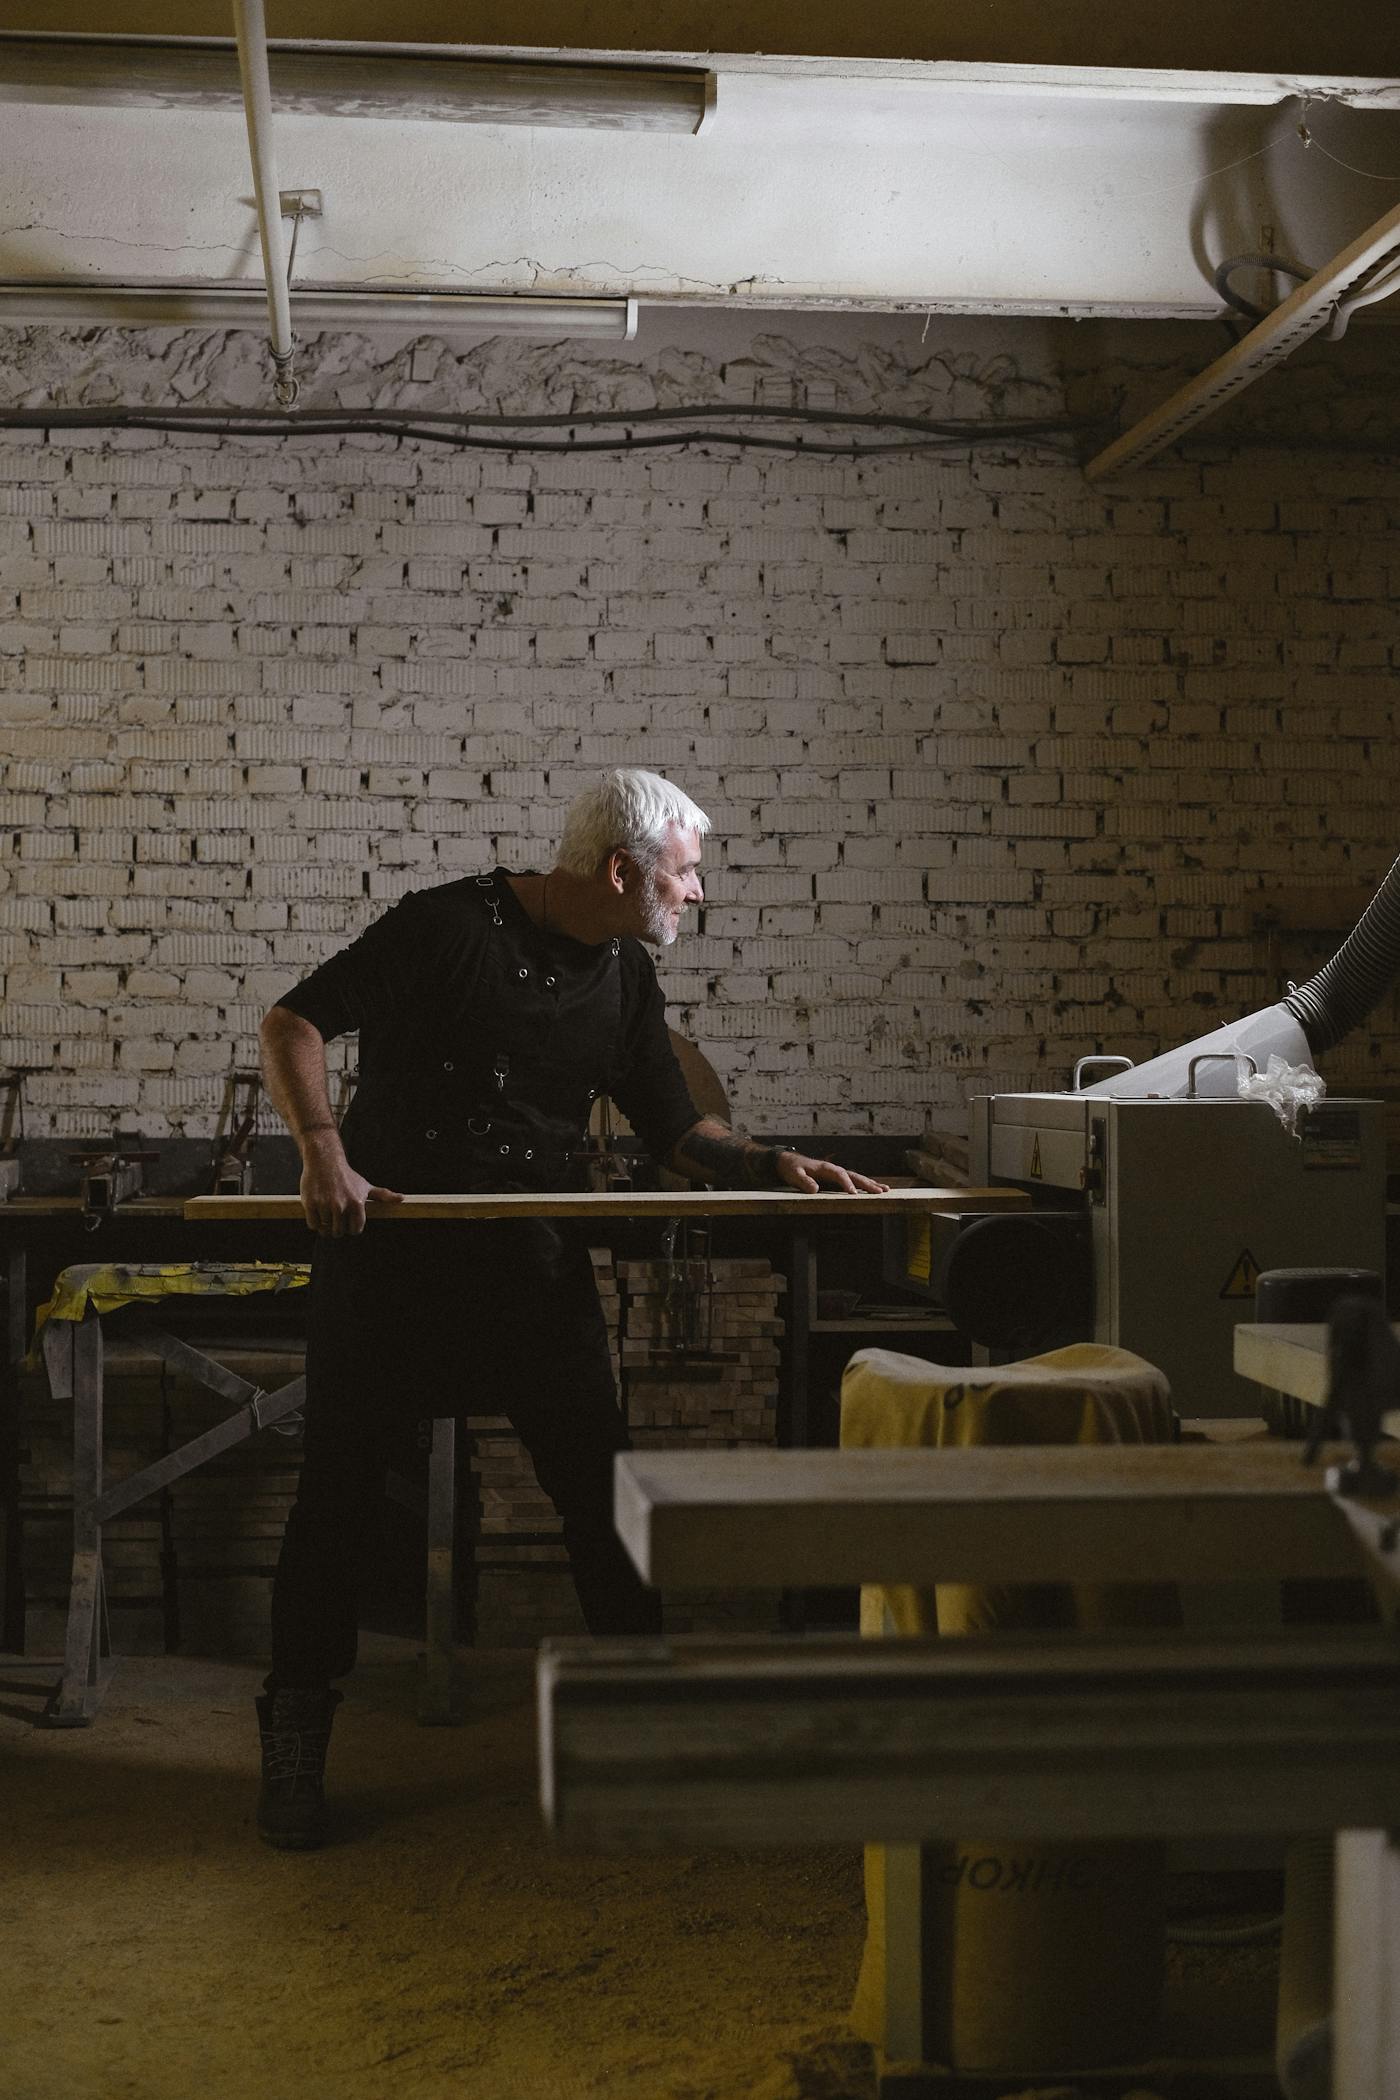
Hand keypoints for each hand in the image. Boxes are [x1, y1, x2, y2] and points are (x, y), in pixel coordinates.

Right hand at [298, 1136, 402, 1235]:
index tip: (347, 1221)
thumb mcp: (366, 1185)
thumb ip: (383, 1196)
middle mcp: (342, 1205)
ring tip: (325, 1213)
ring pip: (325, 1230)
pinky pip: (312, 1225)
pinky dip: (314, 1222)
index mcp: (357, 1204)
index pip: (355, 1230)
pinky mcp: (310, 1204)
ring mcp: (325, 1205)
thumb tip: (402, 1199)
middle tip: (334, 1217)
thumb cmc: (347, 1176)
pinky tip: (317, 1212)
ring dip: (324, 1226)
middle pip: (339, 1232)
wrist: (324, 1161)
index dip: (350, 1228)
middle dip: (336, 1228)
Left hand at [773, 1151, 888, 1193]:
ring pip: (857, 1178)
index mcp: (825, 1168)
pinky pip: (853, 1181)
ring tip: (885, 1190)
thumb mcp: (794, 1175)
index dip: (847, 1184)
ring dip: (871, 1184)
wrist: (789, 1162)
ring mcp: (836, 1174)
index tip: (854, 1194)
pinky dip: (865, 1185)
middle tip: (880, 1191)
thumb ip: (803, 1182)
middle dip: (867, 1184)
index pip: (840, 1175)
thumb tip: (815, 1189)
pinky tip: (875, 1190)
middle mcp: (834, 1169)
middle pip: (854, 1176)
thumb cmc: (792, 1169)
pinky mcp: (836, 1179)